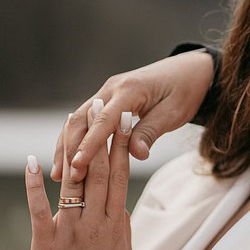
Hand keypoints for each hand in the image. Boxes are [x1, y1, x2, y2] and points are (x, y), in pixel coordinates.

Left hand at [25, 110, 133, 249]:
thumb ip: (121, 225)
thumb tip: (120, 203)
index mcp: (116, 221)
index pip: (121, 175)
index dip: (123, 145)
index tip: (126, 122)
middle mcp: (97, 220)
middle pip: (101, 170)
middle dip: (102, 135)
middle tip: (104, 107)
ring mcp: (71, 229)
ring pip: (74, 182)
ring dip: (74, 149)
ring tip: (74, 122)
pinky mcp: (46, 241)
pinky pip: (40, 208)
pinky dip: (34, 184)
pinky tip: (32, 162)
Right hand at [51, 49, 213, 182]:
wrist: (190, 70)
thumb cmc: (185, 91)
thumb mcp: (174, 113)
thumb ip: (151, 131)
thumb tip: (136, 155)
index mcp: (130, 90)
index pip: (104, 121)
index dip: (89, 145)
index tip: (77, 167)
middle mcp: (112, 88)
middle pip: (82, 120)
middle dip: (71, 149)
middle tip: (66, 179)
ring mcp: (107, 92)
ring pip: (78, 120)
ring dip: (67, 146)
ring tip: (59, 175)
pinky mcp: (107, 98)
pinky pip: (86, 120)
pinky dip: (76, 138)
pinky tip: (69, 158)